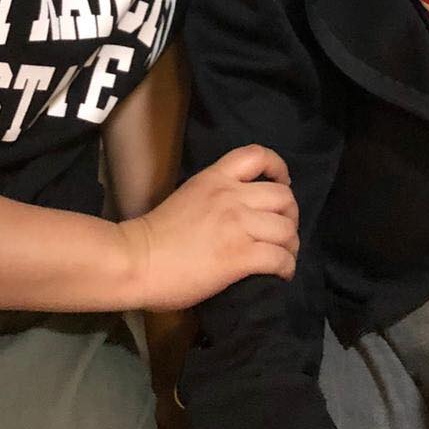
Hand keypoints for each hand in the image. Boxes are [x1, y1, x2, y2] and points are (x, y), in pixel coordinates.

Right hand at [117, 145, 297, 310]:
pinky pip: (279, 258)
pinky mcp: (240, 256)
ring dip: (291, 244)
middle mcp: (231, 196)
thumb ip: (216, 197)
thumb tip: (238, 212)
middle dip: (291, 214)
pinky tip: (281, 273)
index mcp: (215, 178)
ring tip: (285, 255)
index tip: (282, 182)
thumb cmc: (156, 234)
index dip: (279, 167)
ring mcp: (237, 226)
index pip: (257, 155)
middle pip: (283, 196)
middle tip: (283, 230)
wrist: (137, 260)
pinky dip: (286, 267)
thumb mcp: (189, 196)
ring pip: (286, 229)